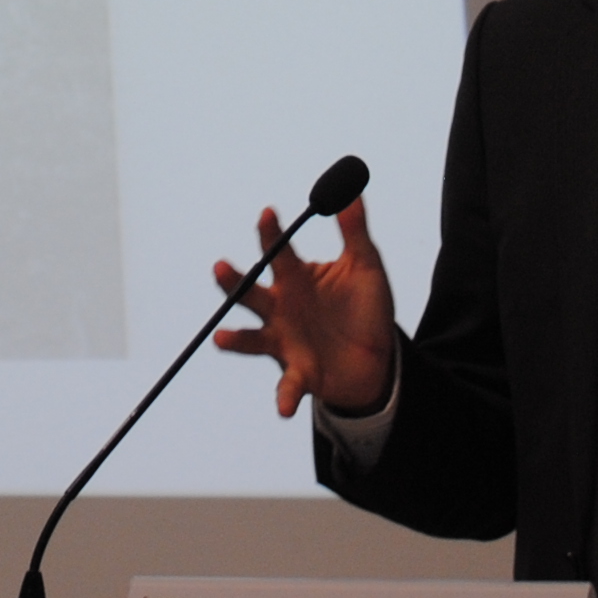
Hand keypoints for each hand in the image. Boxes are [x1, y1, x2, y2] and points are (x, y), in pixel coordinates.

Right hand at [210, 198, 397, 417]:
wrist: (378, 358)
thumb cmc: (363, 308)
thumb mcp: (366, 267)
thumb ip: (355, 230)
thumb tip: (351, 189)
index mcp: (296, 278)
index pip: (278, 251)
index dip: (271, 232)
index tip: (268, 212)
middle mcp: (281, 308)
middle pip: (250, 291)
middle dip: (233, 281)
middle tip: (219, 267)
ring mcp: (284, 341)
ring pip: (251, 338)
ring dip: (235, 339)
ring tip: (221, 338)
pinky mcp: (298, 374)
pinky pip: (287, 387)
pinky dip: (283, 398)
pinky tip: (283, 408)